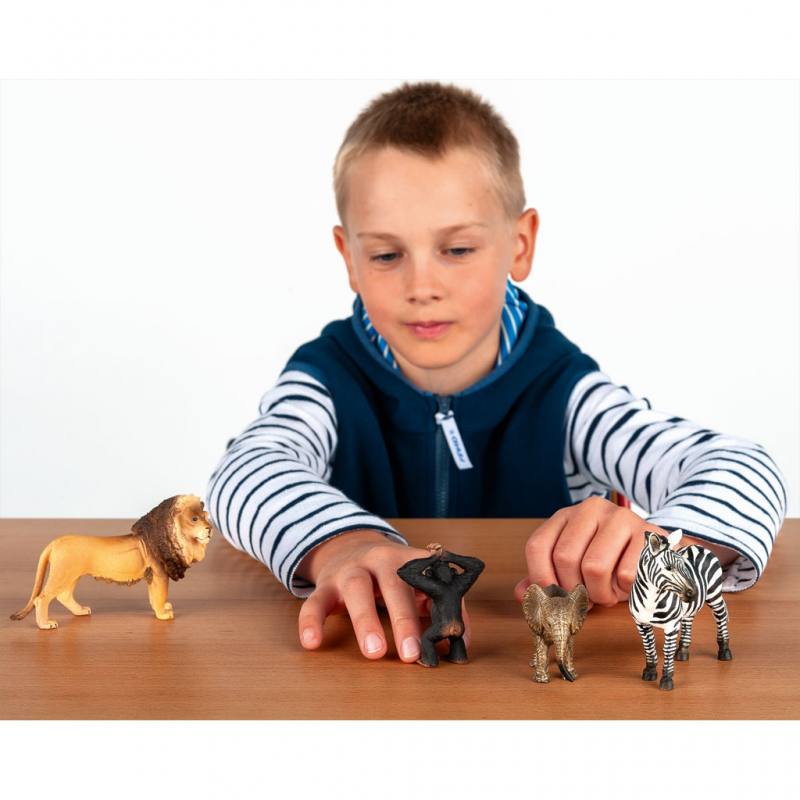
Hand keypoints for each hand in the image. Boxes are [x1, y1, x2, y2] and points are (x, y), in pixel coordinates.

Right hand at [295, 530, 470, 661]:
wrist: (349, 546)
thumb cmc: (392, 575)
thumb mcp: (418, 582)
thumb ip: (440, 608)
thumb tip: (459, 644)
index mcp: (408, 560)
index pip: (428, 581)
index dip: (439, 607)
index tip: (448, 638)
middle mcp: (379, 560)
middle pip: (393, 585)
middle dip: (404, 619)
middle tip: (412, 654)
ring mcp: (350, 571)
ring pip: (356, 590)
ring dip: (366, 620)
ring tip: (374, 652)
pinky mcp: (325, 586)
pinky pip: (315, 601)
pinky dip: (311, 622)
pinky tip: (312, 644)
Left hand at [513, 497, 670, 607]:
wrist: (654, 551)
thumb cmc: (608, 560)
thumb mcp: (574, 566)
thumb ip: (547, 578)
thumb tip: (522, 595)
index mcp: (566, 516)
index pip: (537, 546)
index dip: (541, 578)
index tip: (554, 596)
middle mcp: (590, 509)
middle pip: (565, 558)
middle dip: (574, 590)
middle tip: (588, 598)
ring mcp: (619, 517)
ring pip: (594, 567)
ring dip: (600, 593)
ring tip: (607, 593)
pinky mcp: (647, 533)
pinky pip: (625, 574)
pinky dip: (624, 590)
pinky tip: (627, 585)